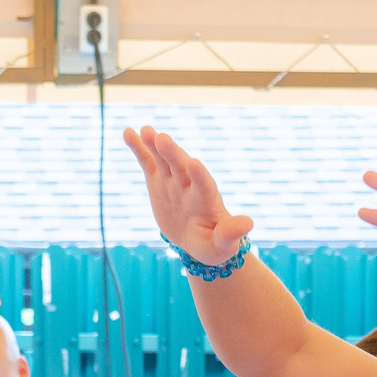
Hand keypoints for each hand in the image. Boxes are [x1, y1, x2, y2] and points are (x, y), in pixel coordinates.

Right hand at [124, 128, 254, 265]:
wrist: (197, 241)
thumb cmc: (214, 245)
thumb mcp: (222, 244)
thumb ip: (230, 233)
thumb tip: (249, 223)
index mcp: (208, 199)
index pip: (204, 185)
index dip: (199, 175)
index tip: (193, 163)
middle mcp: (190, 185)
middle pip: (181, 167)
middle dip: (172, 154)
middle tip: (162, 138)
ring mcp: (173, 181)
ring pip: (164, 160)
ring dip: (154, 145)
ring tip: (146, 131)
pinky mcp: (158, 182)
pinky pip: (147, 163)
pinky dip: (138, 148)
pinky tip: (128, 133)